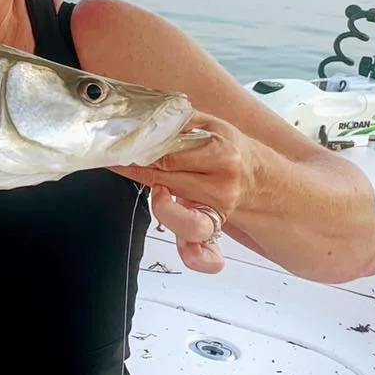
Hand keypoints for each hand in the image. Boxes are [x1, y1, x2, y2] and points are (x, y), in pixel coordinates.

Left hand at [113, 111, 255, 273]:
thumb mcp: (211, 126)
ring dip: (163, 209)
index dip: (136, 149)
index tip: (114, 146)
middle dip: (138, 169)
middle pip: (168, 178)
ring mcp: (220, 211)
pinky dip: (197, 257)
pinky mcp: (215, 228)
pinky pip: (207, 254)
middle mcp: (221, 185)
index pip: (167, 151)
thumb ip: (180, 120)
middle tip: (118, 159)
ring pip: (188, 223)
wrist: (260, 177)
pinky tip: (185, 250)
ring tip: (158, 193)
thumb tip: (143, 117)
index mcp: (220, 152)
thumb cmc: (228, 151)